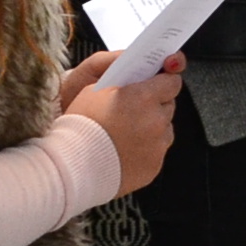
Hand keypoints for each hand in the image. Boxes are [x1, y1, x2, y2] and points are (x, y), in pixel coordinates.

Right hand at [60, 48, 181, 194]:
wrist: (74, 165)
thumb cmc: (81, 126)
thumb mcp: (95, 90)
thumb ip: (122, 83)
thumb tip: (135, 80)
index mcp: (144, 97)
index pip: (171, 82)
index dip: (163, 81)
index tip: (156, 83)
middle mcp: (156, 121)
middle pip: (168, 106)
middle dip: (155, 105)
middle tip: (134, 110)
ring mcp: (157, 145)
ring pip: (164, 130)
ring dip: (152, 128)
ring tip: (127, 133)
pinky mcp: (154, 165)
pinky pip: (157, 152)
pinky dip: (146, 149)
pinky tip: (126, 149)